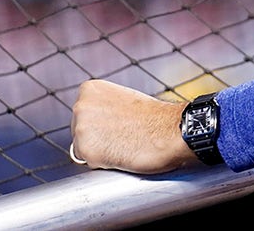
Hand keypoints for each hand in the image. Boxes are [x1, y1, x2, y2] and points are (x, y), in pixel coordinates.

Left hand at [70, 79, 197, 173]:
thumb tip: (99, 126)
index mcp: (90, 90)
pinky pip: (91, 164)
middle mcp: (80, 106)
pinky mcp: (86, 151)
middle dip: (98, 138)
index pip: (84, 116)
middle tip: (125, 136)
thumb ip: (105, 108)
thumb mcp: (125, 100)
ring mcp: (81, 129)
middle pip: (80, 133)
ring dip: (102, 152)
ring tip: (126, 144)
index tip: (122, 124)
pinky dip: (106, 164)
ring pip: (84, 149)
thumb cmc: (157, 118)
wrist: (173, 130)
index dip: (103, 124)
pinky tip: (123, 154)